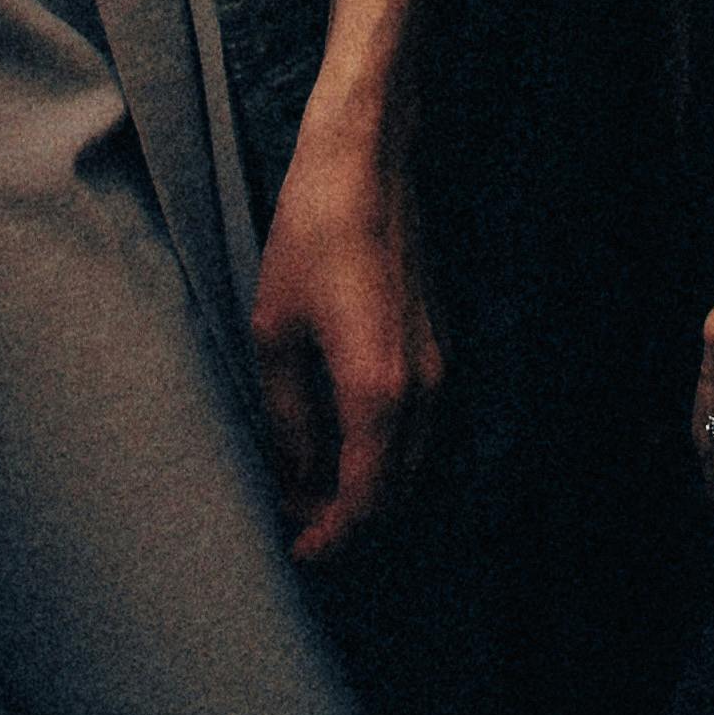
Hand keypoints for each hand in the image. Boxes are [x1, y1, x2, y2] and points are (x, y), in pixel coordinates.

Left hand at [249, 97, 441, 565]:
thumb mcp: (275, 332)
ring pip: (410, 460)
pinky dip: (382, 447)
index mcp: (379, 393)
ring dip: (366, 483)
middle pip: (395, 493)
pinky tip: (336, 432)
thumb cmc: (312, 236)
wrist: (366, 161)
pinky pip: (416, 423)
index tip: (297, 553)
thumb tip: (296, 477)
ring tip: (306, 478)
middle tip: (294, 518)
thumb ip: (289, 419)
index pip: (365, 504)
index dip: (331, 539)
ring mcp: (438, 364)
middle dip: (347, 518)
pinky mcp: (437, 342)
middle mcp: (423, 389)